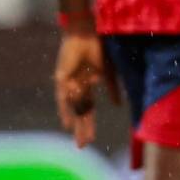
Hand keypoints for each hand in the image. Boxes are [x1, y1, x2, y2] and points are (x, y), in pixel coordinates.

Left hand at [53, 31, 117, 147]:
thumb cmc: (98, 47)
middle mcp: (77, 86)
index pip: (88, 109)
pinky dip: (65, 111)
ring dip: (76, 124)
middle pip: (80, 112)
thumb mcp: (107, 72)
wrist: (87, 33)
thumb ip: (113, 88)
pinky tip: (67, 124)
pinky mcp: (62, 78)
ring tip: (79, 140)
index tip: (91, 140)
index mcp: (87, 85)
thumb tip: (117, 105)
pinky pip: (63, 98)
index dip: (89, 124)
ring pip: (73, 108)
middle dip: (83, 129)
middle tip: (83, 146)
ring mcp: (69, 82)